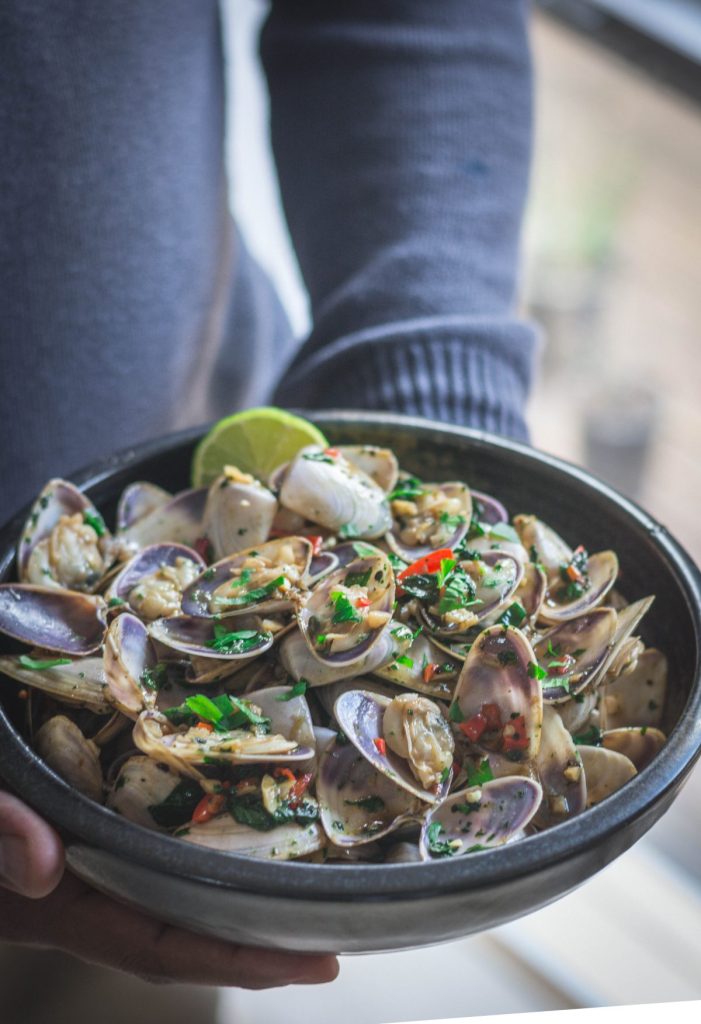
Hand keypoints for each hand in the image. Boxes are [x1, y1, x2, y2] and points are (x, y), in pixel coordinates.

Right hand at [0, 791, 337, 987]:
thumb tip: (46, 868)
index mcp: (52, 903)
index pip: (159, 945)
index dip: (238, 960)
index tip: (314, 962)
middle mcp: (73, 893)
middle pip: (179, 932)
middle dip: (256, 942)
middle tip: (335, 930)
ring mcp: (76, 865)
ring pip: (165, 896)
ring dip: (231, 897)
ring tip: (303, 881)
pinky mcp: (77, 831)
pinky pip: (146, 851)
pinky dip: (194, 849)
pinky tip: (230, 825)